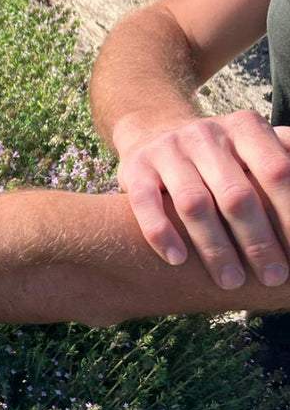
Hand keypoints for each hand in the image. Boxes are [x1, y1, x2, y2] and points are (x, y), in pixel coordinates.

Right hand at [115, 111, 289, 288]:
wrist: (153, 128)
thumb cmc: (222, 153)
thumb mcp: (258, 144)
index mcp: (244, 129)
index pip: (278, 172)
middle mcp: (204, 135)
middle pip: (236, 194)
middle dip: (258, 242)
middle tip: (274, 278)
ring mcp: (167, 150)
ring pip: (193, 203)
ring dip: (215, 247)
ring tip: (231, 281)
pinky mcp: (134, 168)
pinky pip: (146, 203)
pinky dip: (162, 233)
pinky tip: (177, 260)